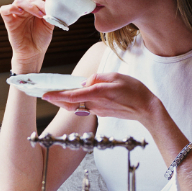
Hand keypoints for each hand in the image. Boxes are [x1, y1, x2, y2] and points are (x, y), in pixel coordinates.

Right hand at [0, 0, 54, 69]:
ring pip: (19, 1)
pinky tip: (21, 13)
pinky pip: (5, 9)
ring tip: (40, 15)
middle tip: (47, 11)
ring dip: (30, 6)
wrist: (34, 53)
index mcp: (35, 5)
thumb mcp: (50, 23)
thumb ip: (51, 12)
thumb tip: (56, 3)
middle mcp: (25, 7)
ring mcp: (16, 13)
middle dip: (40, 3)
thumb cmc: (41, 38)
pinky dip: (12, 8)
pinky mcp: (9, 21)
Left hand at [42, 72, 161, 123]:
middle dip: (57, 100)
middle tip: (45, 94)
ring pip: (77, 106)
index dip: (58, 96)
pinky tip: (75, 96)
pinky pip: (86, 107)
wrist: (146, 109)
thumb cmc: (134, 91)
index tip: (46, 95)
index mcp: (98, 94)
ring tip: (56, 94)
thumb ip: (98, 77)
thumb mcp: (116, 77)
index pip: (73, 95)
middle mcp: (96, 105)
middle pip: (71, 103)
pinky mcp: (102, 113)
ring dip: (66, 101)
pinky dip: (78, 102)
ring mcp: (98, 111)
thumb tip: (85, 82)